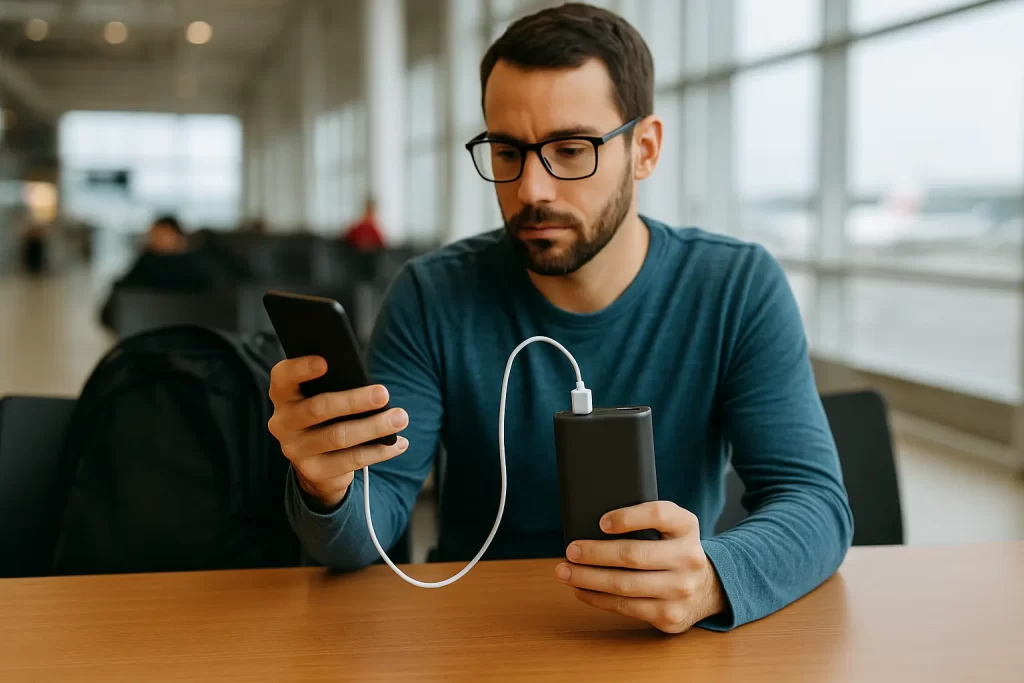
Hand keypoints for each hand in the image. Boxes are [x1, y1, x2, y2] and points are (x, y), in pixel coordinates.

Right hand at [267, 356, 409, 510]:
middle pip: (318, 408)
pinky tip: (398, 443)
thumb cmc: (327, 413)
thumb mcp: (322, 395)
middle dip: (354, 401)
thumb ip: (335, 384)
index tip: (325, 362)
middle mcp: (283, 422)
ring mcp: (295, 449)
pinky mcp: (313, 471)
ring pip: (338, 437)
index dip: (301, 368)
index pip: (284, 376)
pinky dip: (379, 451)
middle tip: (384, 394)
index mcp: (284, 394)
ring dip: (373, 427)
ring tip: (400, 418)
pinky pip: (350, 461)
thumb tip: (370, 384)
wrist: (315, 459)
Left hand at [555, 501, 726, 633]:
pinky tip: (581, 589)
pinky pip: (625, 608)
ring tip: (565, 572)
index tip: (600, 522)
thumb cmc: (673, 548)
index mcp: (687, 527)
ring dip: (588, 579)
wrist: (706, 588)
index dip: (628, 518)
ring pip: (625, 585)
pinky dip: (597, 598)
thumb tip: (592, 526)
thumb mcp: (670, 526)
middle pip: (633, 555)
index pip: (658, 515)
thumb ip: (644, 520)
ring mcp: (680, 590)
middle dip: (595, 554)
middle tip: (571, 550)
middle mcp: (689, 559)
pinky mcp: (669, 616)